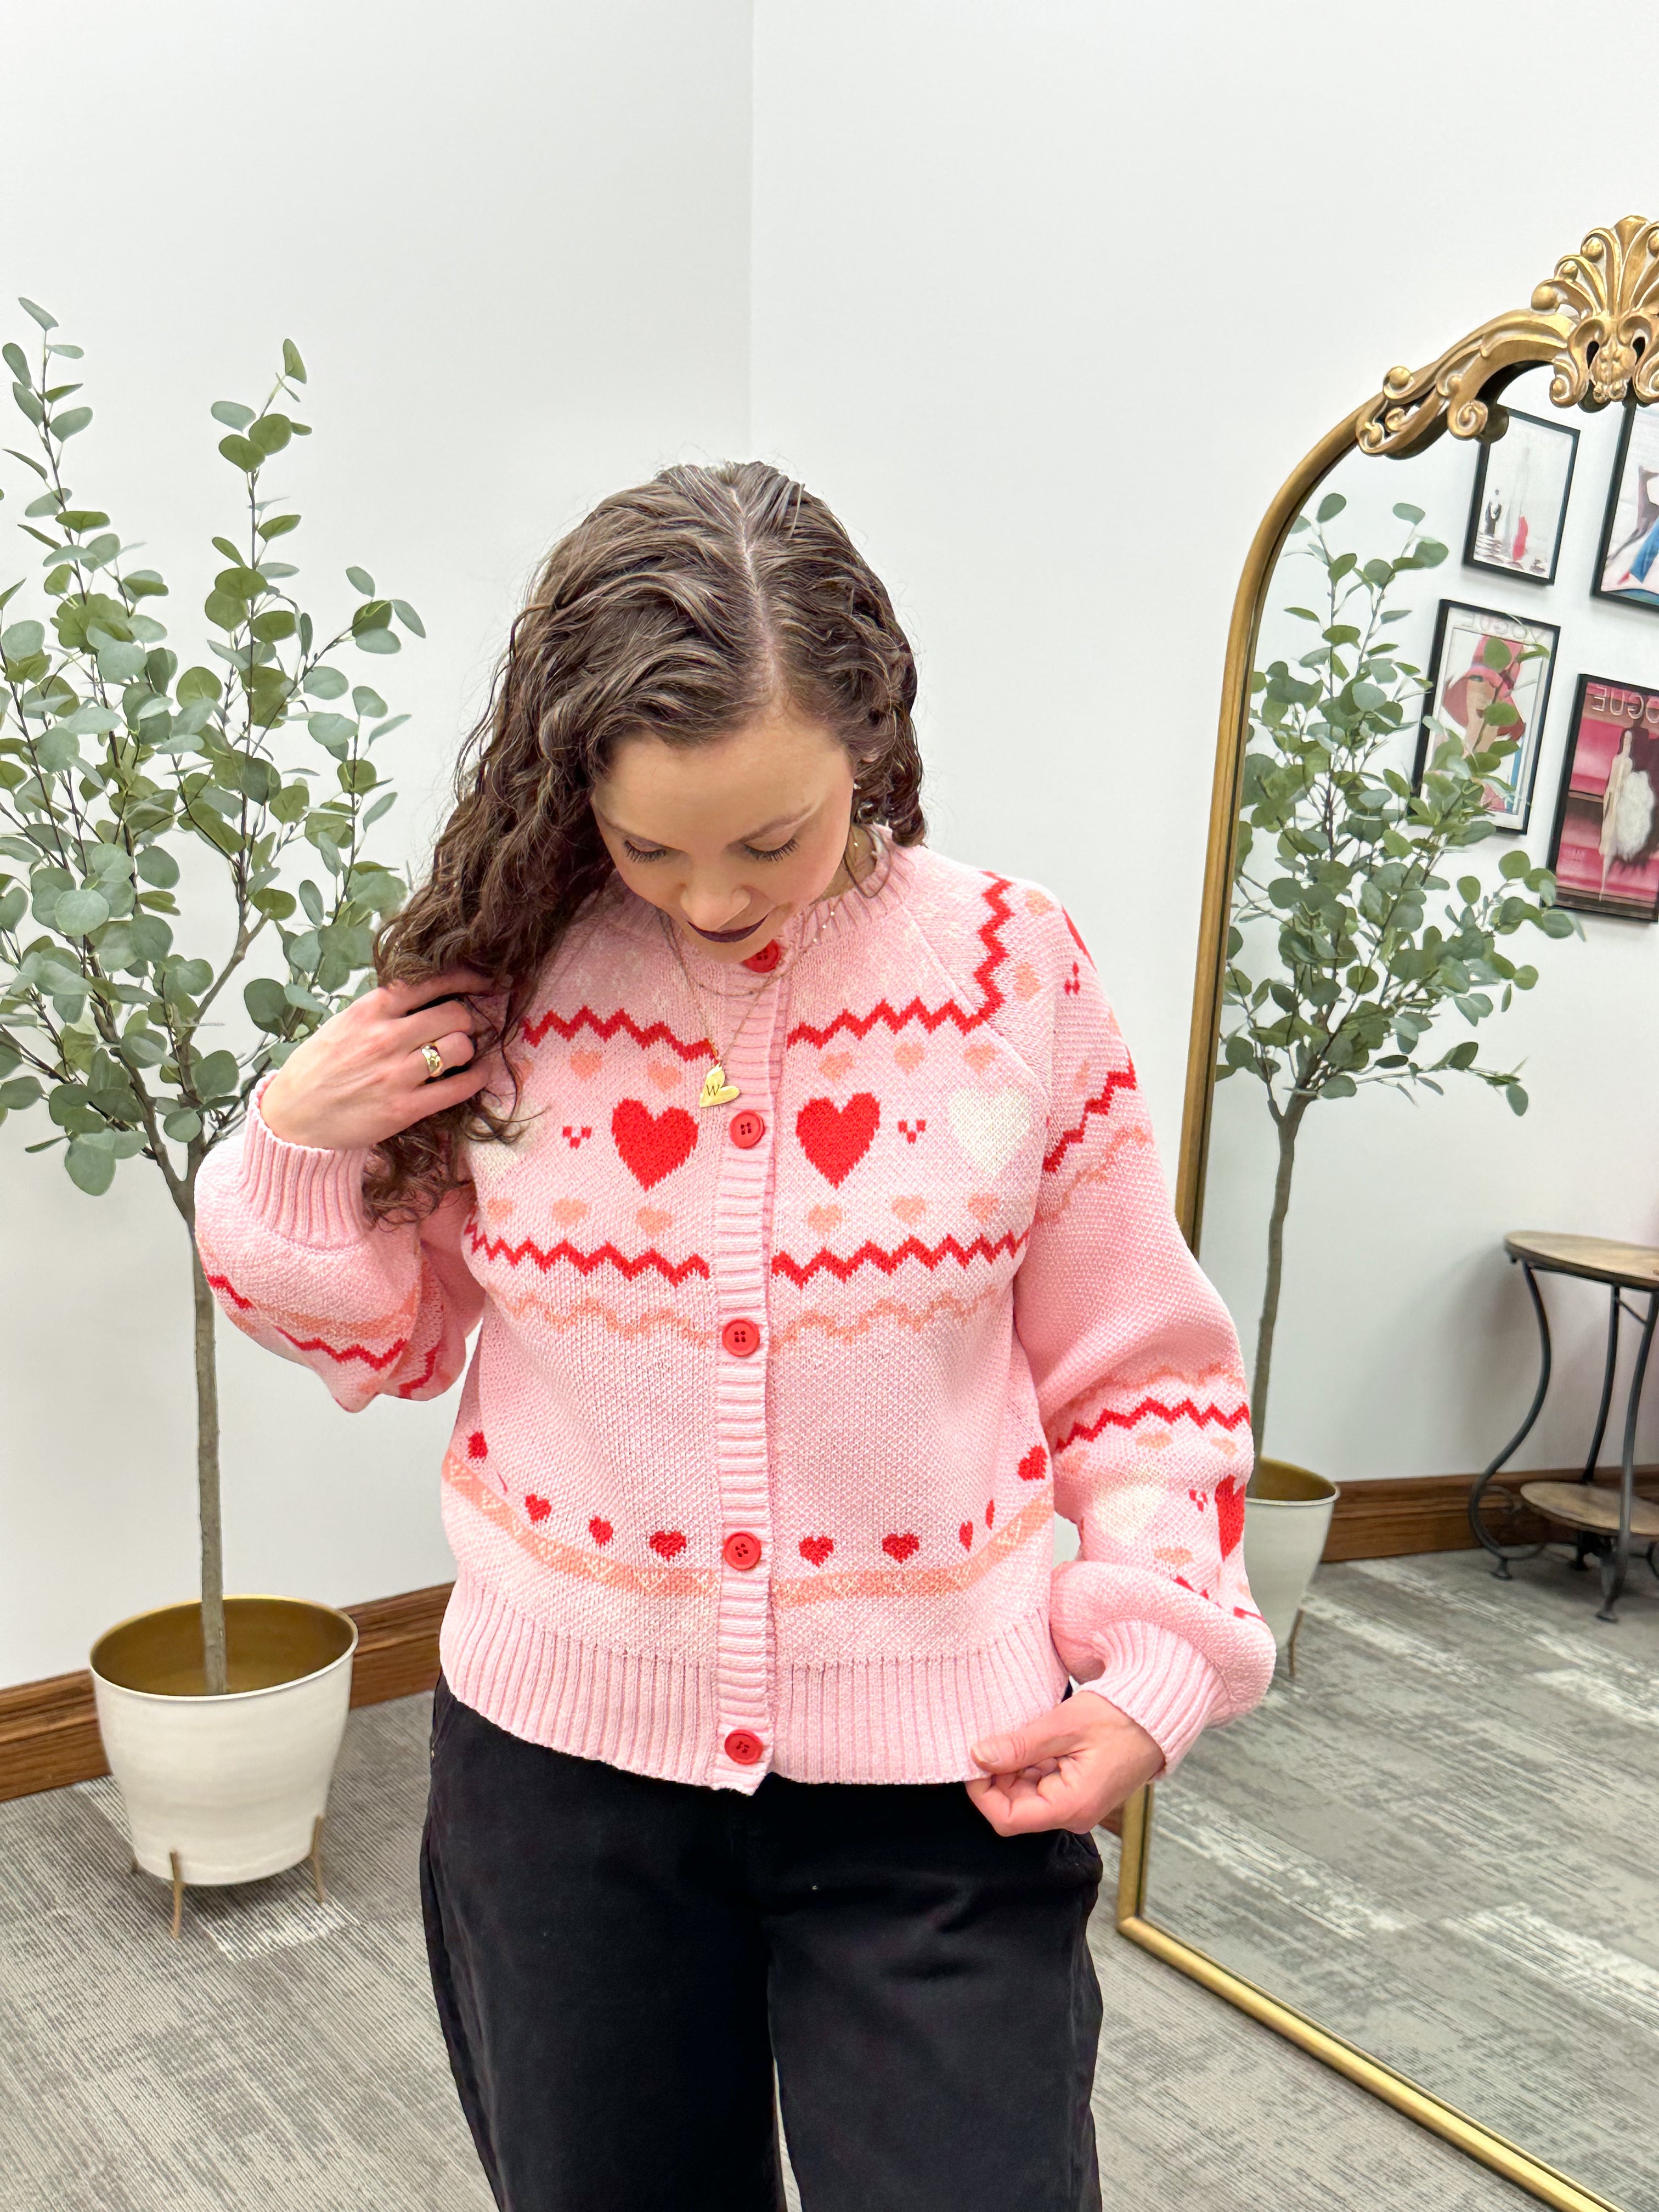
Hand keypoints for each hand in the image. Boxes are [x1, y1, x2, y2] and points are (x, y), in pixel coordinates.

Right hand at [257, 967, 502, 1150]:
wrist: (293, 1117)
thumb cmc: (318, 1068)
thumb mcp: (343, 1024)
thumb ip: (381, 1009)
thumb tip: (424, 995)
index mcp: (369, 1011)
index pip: (428, 983)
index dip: (464, 979)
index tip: (481, 983)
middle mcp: (384, 1038)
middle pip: (454, 1015)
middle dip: (465, 1020)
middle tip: (461, 1029)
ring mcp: (396, 1074)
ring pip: (459, 1047)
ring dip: (467, 1049)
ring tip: (460, 1054)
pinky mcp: (405, 1109)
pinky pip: (458, 1088)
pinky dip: (476, 1079)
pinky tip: (478, 1075)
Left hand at [966, 1692, 1164, 1835]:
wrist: (1158, 1715)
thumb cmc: (1120, 1717)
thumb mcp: (1064, 1726)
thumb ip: (1019, 1746)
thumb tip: (979, 1756)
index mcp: (1071, 1807)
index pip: (1007, 1819)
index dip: (982, 1792)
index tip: (974, 1760)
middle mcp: (1073, 1815)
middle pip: (1014, 1808)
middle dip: (997, 1776)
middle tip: (995, 1738)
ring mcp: (1076, 1805)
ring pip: (1025, 1795)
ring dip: (1014, 1768)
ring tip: (1021, 1734)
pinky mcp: (1078, 1792)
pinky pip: (1042, 1785)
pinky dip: (1030, 1764)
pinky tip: (1036, 1741)